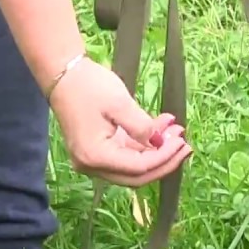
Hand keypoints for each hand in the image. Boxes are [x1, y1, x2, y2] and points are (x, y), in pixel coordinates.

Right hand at [48, 57, 192, 186]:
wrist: (63, 73)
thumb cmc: (88, 85)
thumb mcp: (120, 103)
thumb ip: (141, 126)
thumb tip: (159, 143)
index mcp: (95, 156)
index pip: (139, 167)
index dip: (165, 158)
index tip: (183, 143)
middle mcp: (92, 165)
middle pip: (137, 175)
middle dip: (165, 161)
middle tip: (185, 146)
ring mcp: (94, 160)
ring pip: (135, 166)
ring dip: (157, 150)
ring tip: (177, 131)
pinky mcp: (99, 150)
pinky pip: (128, 154)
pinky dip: (146, 143)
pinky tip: (162, 126)